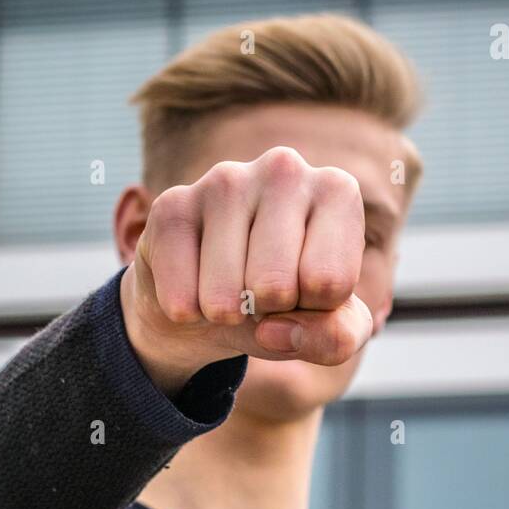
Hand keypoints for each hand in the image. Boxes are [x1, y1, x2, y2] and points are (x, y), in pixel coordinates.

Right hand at [120, 146, 374, 395]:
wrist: (209, 301)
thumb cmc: (284, 303)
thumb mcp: (330, 328)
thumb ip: (337, 338)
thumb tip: (272, 330)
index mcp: (337, 191)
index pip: (330, 284)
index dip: (314, 310)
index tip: (306, 290)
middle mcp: (284, 169)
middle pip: (277, 287)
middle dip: (267, 312)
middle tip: (262, 293)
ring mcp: (224, 180)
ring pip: (226, 296)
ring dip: (226, 315)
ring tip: (230, 289)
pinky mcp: (171, 205)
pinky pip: (181, 298)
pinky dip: (187, 312)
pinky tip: (194, 284)